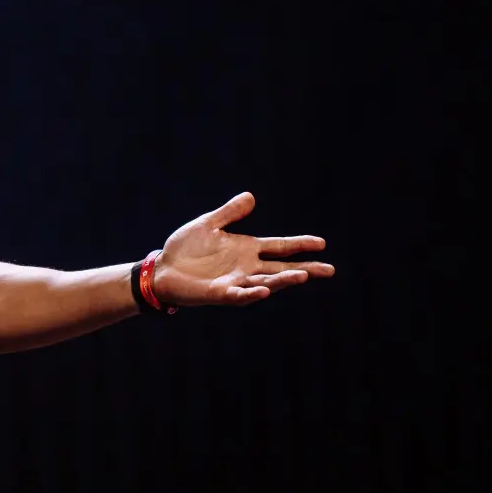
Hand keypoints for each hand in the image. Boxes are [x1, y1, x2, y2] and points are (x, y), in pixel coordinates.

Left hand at [155, 191, 334, 307]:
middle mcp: (246, 267)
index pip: (279, 247)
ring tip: (303, 275)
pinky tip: (263, 291)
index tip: (321, 243)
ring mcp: (235, 281)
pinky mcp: (220, 293)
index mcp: (246, 249)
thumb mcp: (208, 225)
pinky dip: (251, 294)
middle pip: (281, 269)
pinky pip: (239, 295)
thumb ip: (229, 213)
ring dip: (283, 281)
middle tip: (329, 270)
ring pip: (266, 282)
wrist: (162, 269)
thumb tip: (251, 197)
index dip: (300, 244)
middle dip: (305, 269)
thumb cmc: (185, 248)